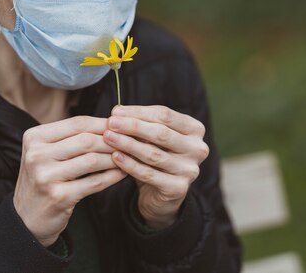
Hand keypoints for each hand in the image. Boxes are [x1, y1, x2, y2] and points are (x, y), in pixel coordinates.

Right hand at [13, 116, 126, 246]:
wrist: (26, 218)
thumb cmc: (44, 179)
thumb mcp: (47, 152)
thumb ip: (71, 137)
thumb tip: (111, 123)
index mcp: (35, 137)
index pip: (77, 123)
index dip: (103, 123)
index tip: (121, 126)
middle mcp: (37, 155)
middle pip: (86, 140)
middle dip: (112, 141)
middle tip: (129, 142)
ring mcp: (46, 177)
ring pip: (92, 160)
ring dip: (115, 158)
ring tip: (128, 156)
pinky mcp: (59, 196)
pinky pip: (95, 182)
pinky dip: (112, 176)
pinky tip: (122, 173)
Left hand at [104, 105, 209, 228]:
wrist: (161, 194)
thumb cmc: (157, 156)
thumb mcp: (152, 137)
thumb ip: (141, 124)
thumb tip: (117, 112)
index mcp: (195, 129)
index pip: (165, 115)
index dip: (139, 112)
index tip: (116, 112)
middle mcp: (197, 148)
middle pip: (161, 133)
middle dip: (132, 126)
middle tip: (110, 123)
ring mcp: (190, 170)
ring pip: (153, 154)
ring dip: (127, 144)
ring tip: (108, 137)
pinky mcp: (178, 188)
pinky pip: (149, 174)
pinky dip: (130, 164)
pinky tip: (116, 157)